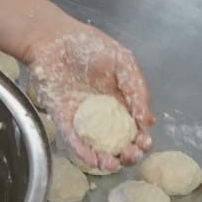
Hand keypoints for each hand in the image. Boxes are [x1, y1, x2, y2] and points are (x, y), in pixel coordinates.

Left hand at [25, 24, 153, 172]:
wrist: (53, 38)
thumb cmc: (88, 44)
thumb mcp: (122, 61)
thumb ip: (137, 88)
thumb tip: (148, 121)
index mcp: (121, 101)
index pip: (135, 127)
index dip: (142, 139)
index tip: (145, 143)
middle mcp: (103, 115)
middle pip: (119, 142)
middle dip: (128, 154)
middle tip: (131, 154)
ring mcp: (83, 119)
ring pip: (97, 147)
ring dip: (107, 160)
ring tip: (112, 163)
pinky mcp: (63, 119)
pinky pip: (73, 140)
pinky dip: (83, 152)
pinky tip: (92, 159)